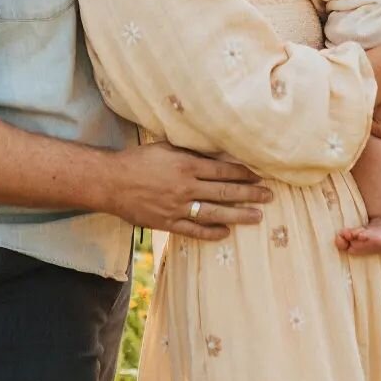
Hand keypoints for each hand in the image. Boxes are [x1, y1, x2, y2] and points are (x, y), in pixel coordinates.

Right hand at [110, 142, 271, 239]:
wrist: (111, 181)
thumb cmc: (138, 160)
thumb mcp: (166, 148)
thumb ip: (191, 153)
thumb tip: (216, 153)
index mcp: (186, 165)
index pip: (223, 170)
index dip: (244, 173)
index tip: (260, 175)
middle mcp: (185, 187)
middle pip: (225, 192)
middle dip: (250, 194)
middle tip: (269, 196)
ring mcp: (177, 208)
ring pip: (214, 214)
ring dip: (238, 215)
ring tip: (257, 216)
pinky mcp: (167, 223)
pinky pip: (193, 230)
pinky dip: (211, 232)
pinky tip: (226, 232)